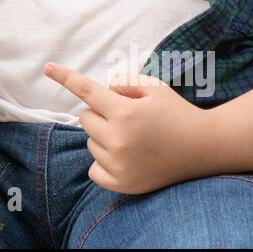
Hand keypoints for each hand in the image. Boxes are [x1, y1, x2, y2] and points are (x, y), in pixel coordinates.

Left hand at [43, 61, 210, 194]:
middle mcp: (119, 139)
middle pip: (85, 118)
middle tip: (127, 118)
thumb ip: (124, 82)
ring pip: (90, 142)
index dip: (65, 77)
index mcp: (125, 112)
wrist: (205, 149)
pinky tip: (125, 157)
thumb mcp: (154, 87)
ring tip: (133, 138)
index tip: (47, 67)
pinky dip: (103, 162)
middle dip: (101, 114)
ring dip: (104, 137)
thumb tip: (102, 90)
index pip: (87, 91)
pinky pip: (93, 169)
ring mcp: (119, 164)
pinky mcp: (123, 184)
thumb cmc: (177, 113)